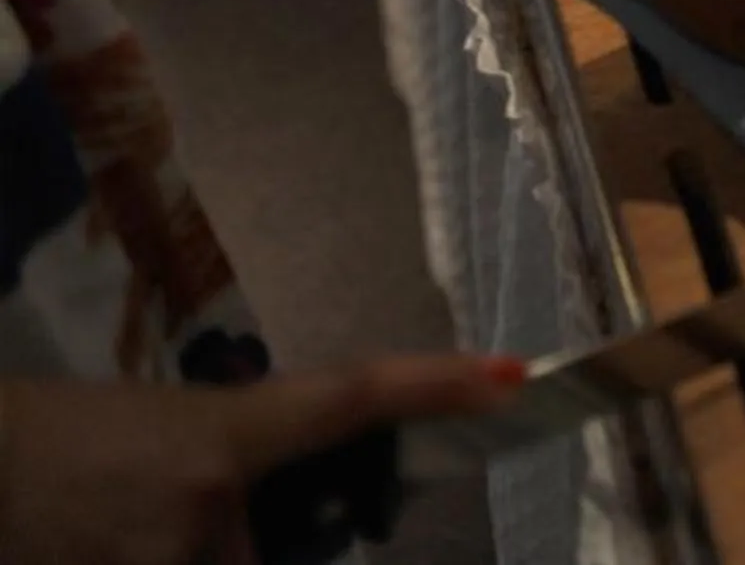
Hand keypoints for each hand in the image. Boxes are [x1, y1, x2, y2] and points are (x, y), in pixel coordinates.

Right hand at [0, 354, 520, 564]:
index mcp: (220, 437)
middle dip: (238, 542)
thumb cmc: (56, 439)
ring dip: (179, 551)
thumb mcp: (164, 431)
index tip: (511, 375)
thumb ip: (238, 461)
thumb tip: (282, 491)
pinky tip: (96, 541)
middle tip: (151, 508)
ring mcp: (164, 558)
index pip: (346, 399)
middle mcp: (206, 505)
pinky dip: (149, 558)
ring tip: (110, 525)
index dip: (434, 386)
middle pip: (277, 548)